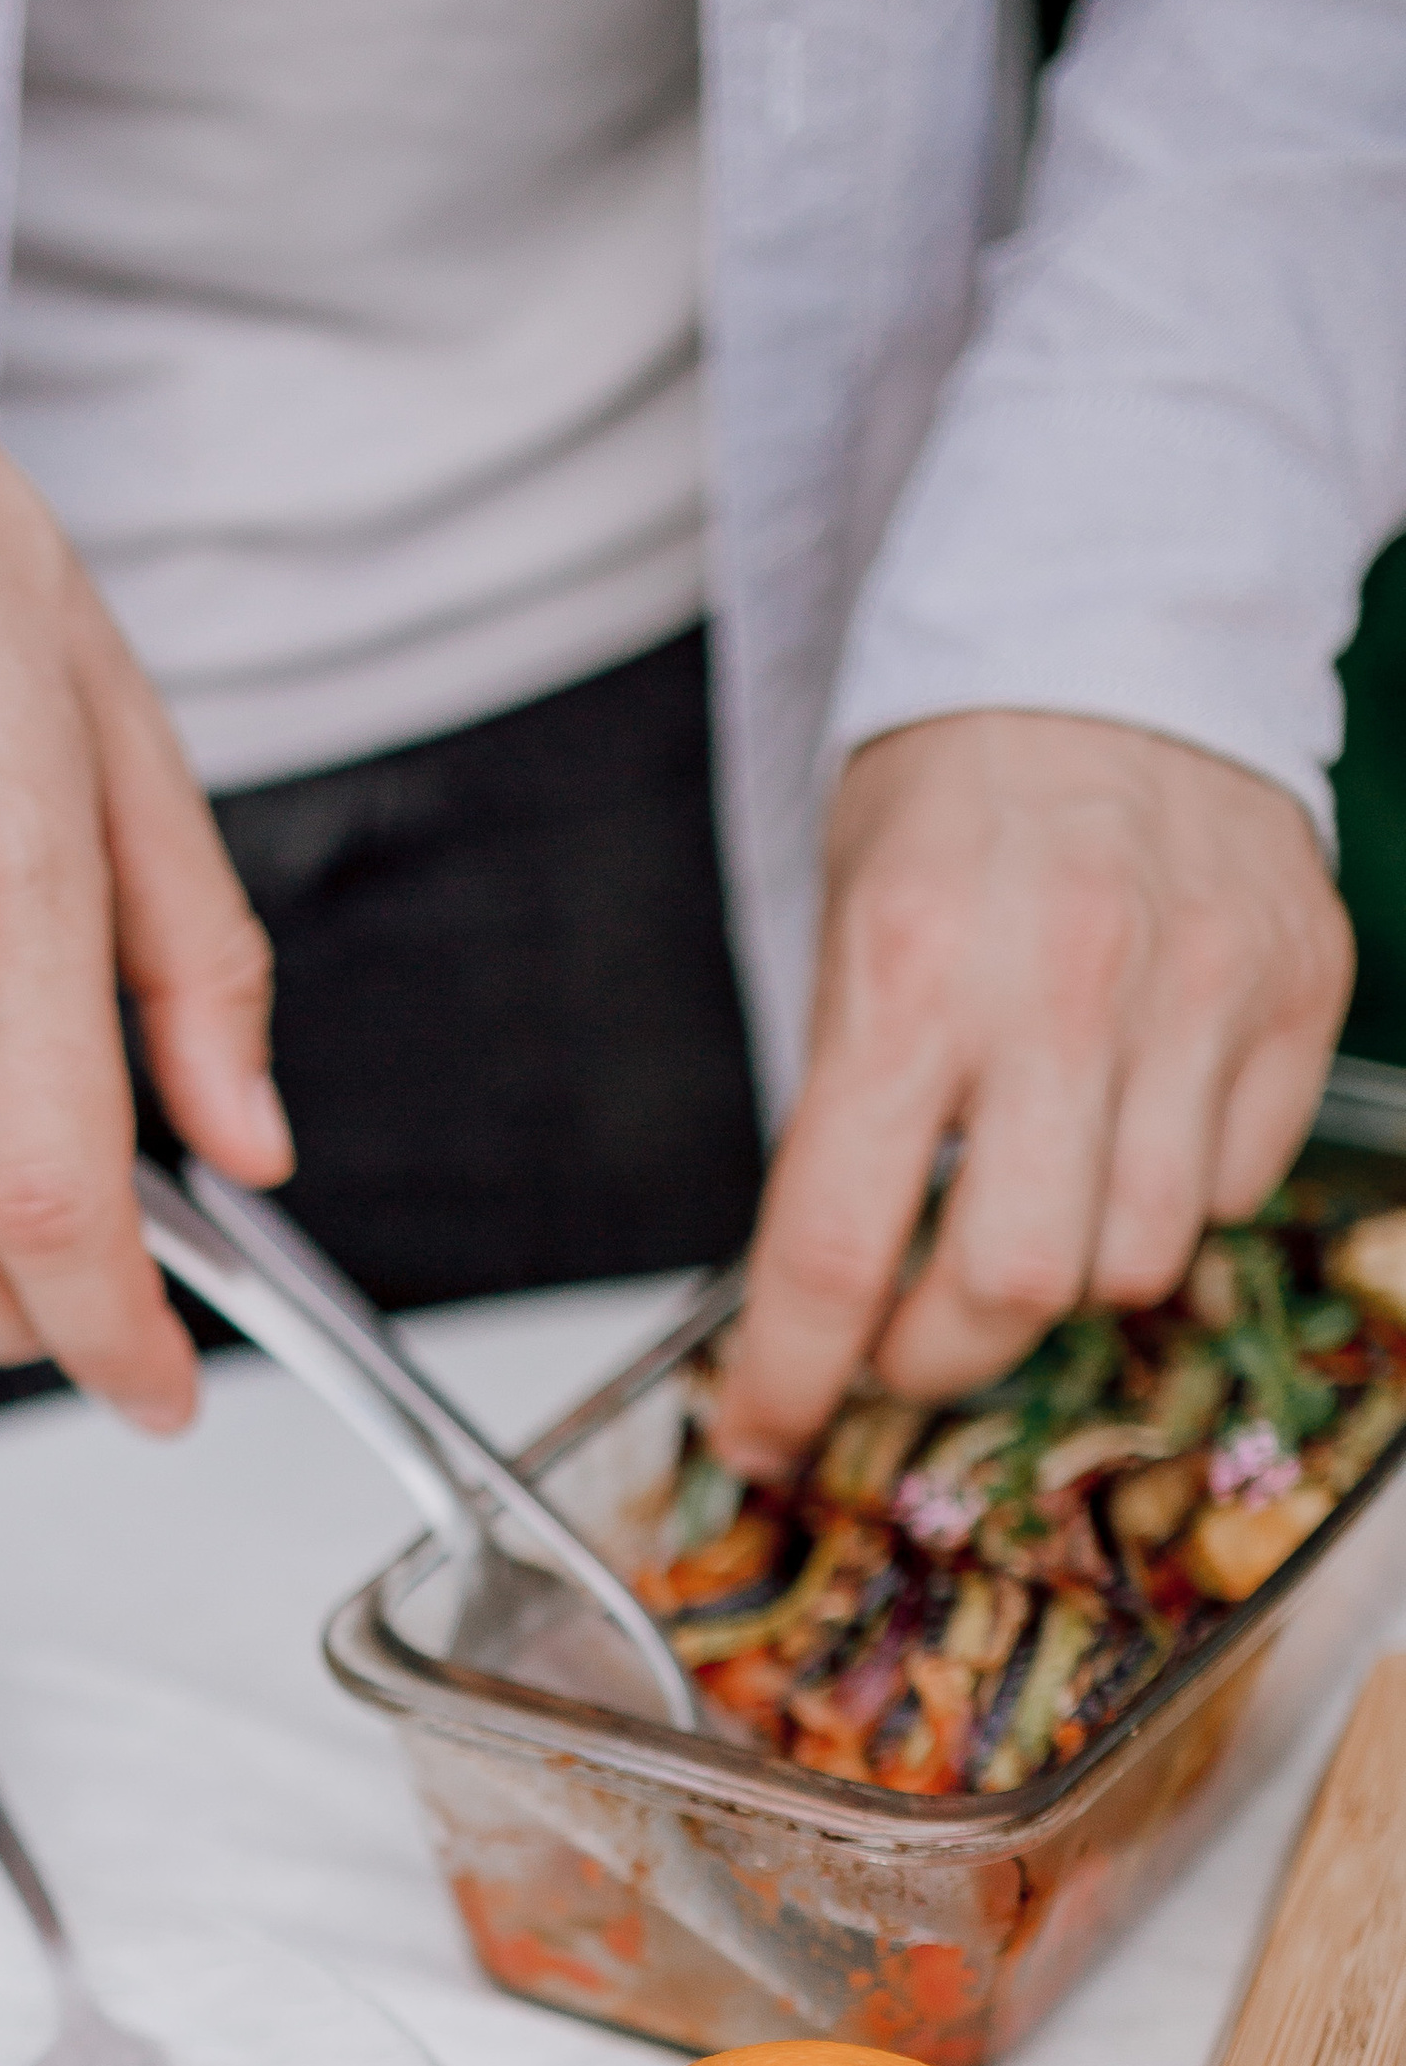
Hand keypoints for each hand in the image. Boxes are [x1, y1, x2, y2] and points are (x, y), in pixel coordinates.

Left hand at [711, 710, 1352, 1476]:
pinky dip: (1174, 1193)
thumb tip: (830, 1296)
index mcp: (907, 973)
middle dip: (942, 1351)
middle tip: (905, 1338)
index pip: (835, 1241)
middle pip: (1014, 1284)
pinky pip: (1238, 1182)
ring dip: (1067, 1272)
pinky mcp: (1299, 987)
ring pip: (1139, 1258)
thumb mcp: (850, 934)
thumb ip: (849, 1108)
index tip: (766, 1434)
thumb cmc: (955, 796)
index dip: (792, 1376)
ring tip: (1029, 1202)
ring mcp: (1200, 990)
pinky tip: (1130, 1123)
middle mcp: (1060, 986)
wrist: (1111, 632)